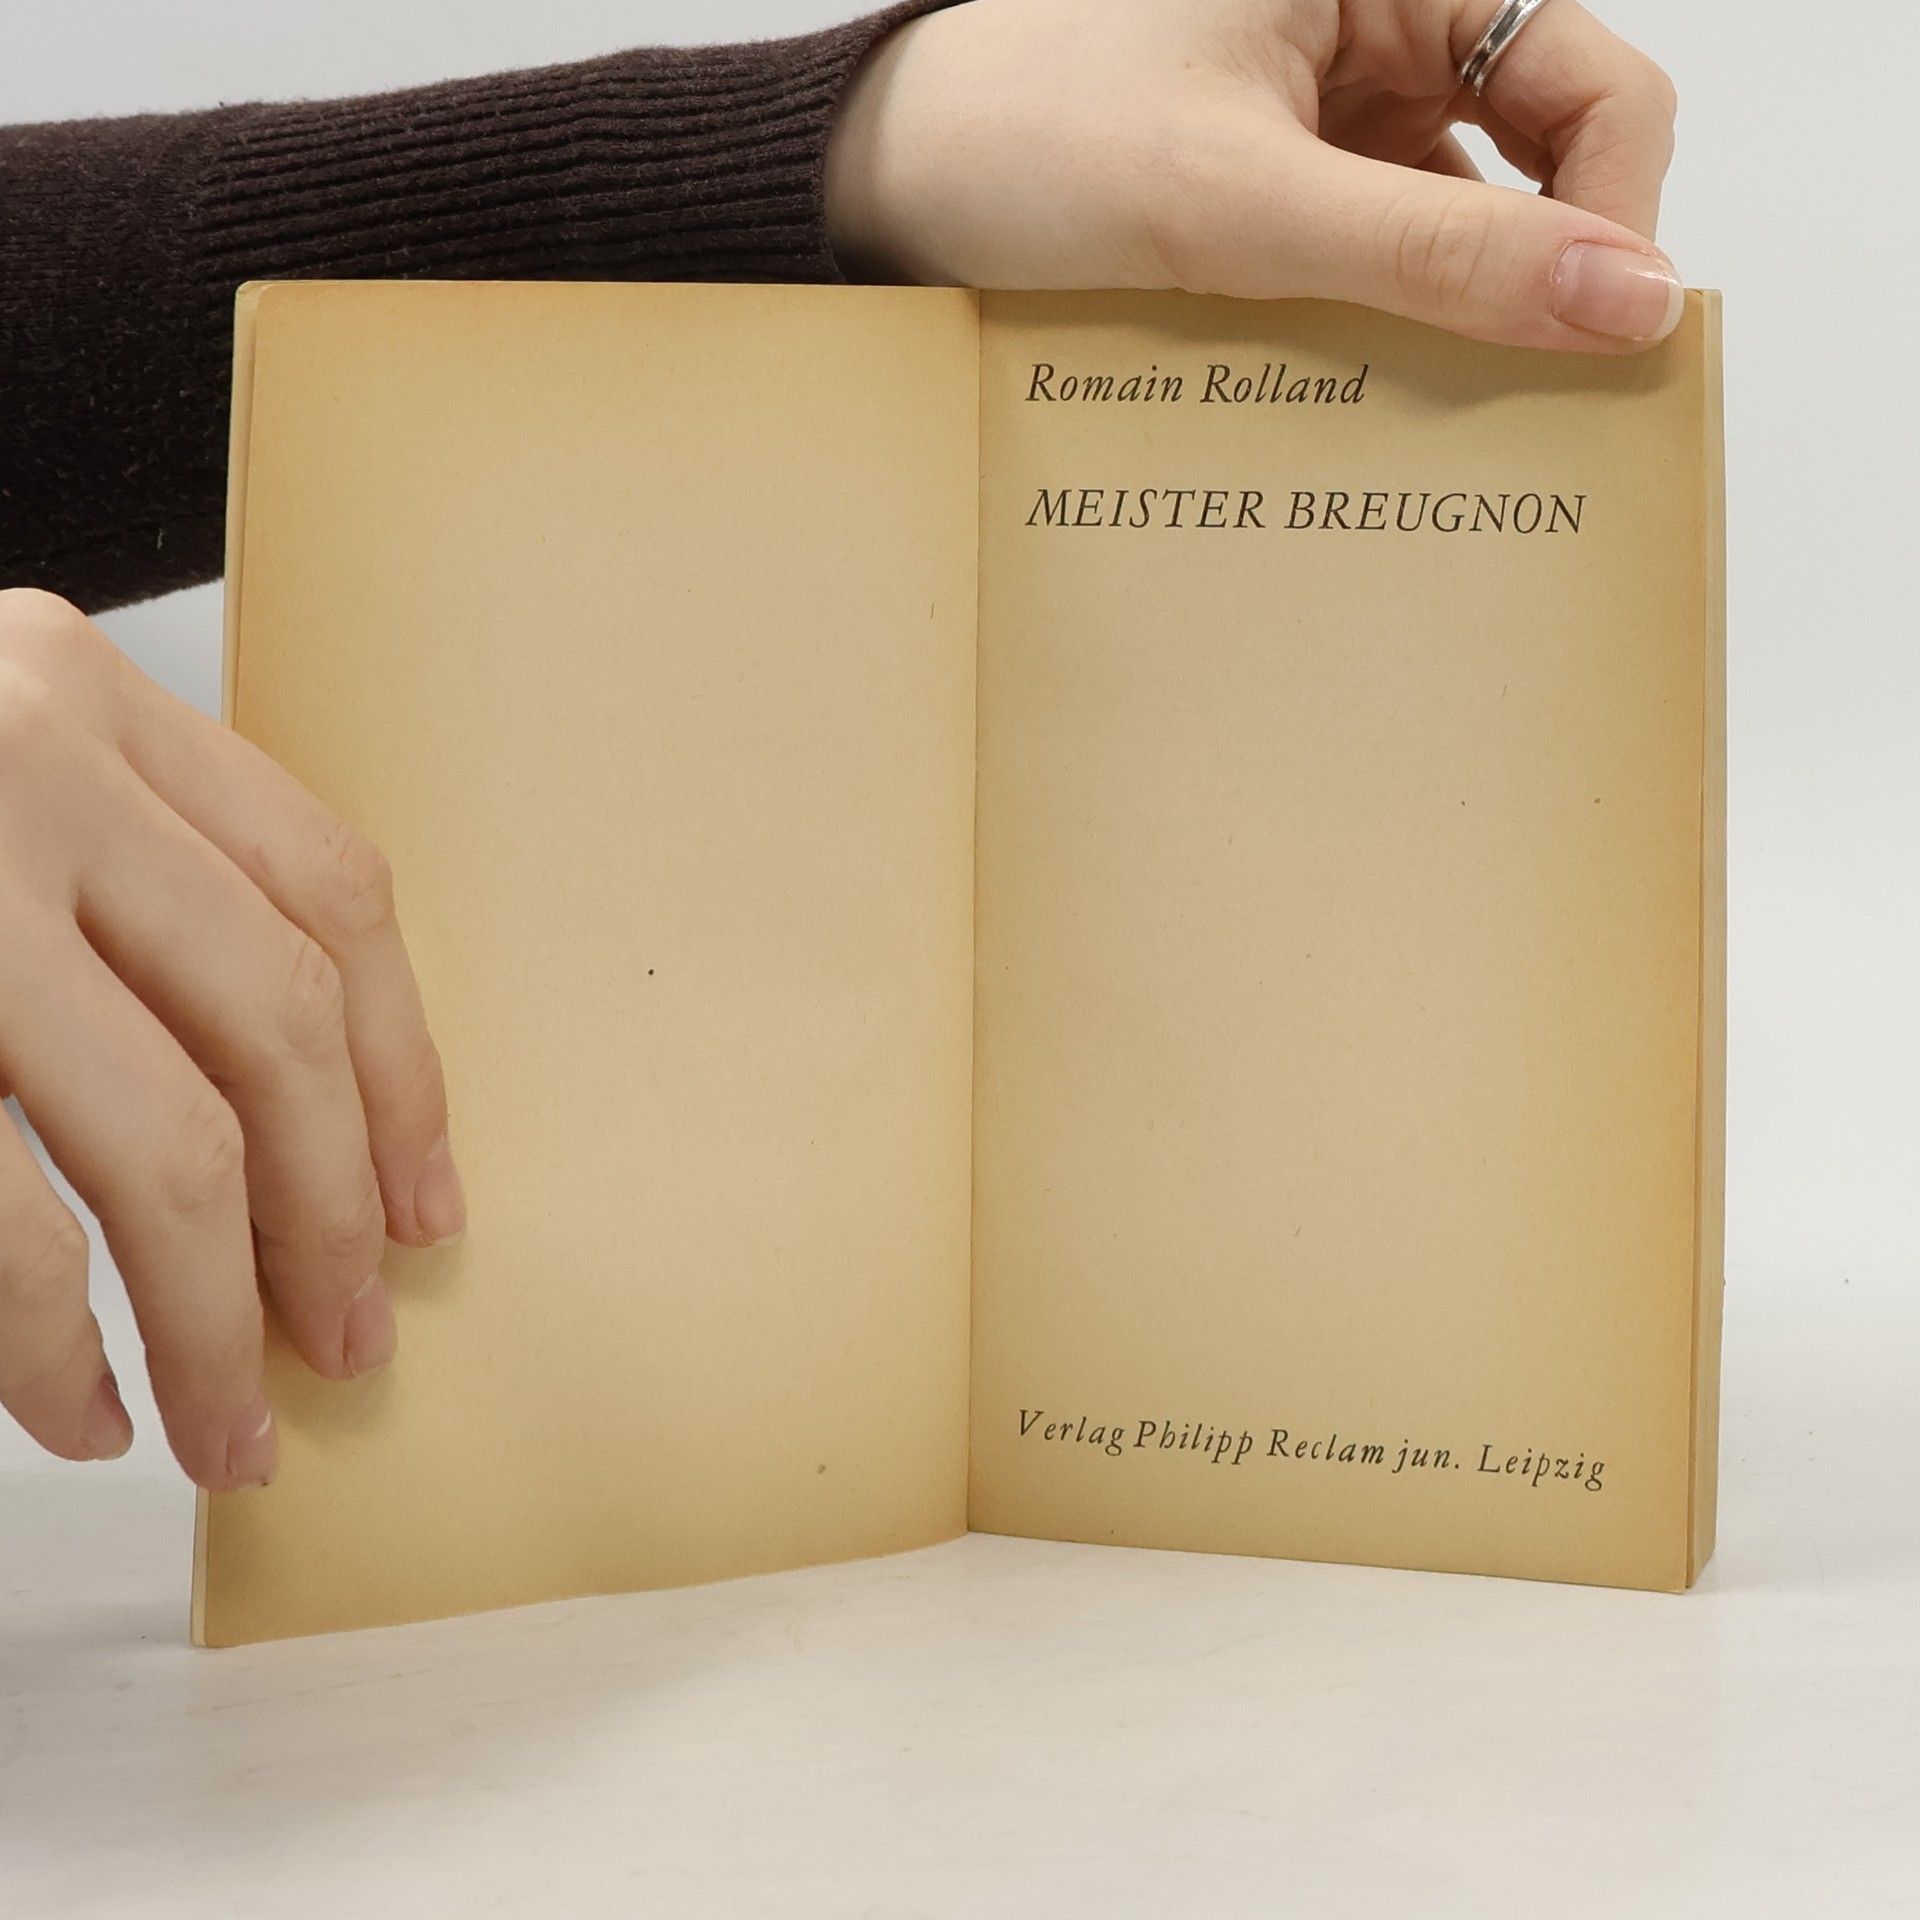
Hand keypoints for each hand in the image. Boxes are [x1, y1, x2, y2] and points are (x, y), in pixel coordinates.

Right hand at [0, 591, 462, 1489]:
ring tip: (237, 1424)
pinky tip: (79, 1409)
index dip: (399, 1067)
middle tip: (353, 1340)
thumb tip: (307, 1124)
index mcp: (79, 695)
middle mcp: (19, 760)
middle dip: (332, 1214)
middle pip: (272, 1027)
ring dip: (215, 1313)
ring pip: (161, 1141)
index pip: (329, 894)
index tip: (427, 1200)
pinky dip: (49, 1342)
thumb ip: (117, 876)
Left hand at [827, 0, 1682, 351]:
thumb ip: (1439, 249)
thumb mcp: (1244, 204)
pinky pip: (1380, 251)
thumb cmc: (1027, 141)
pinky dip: (1382, 318)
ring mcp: (1333, 105)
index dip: (1616, 214)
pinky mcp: (1283, 177)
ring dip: (1452, 310)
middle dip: (1537, 271)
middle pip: (1541, 154)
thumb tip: (1628, 298)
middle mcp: (1380, 23)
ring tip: (1428, 402)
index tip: (1596, 341)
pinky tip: (1357, 380)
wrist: (888, 181)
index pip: (1593, 85)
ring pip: (1460, 216)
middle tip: (1520, 394)